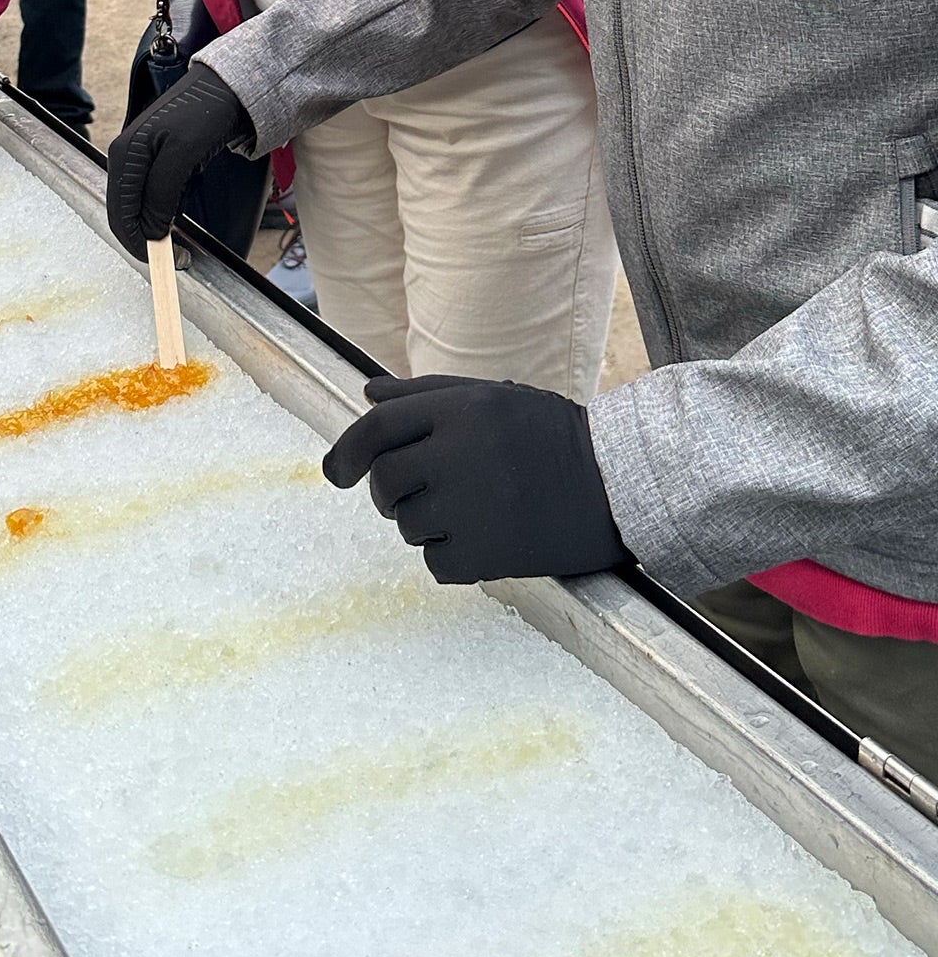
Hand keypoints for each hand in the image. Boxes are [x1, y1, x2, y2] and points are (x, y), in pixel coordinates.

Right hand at [106, 67, 254, 257]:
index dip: (139, 242)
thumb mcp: (184, 153)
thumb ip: (162, 191)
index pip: (121, 212)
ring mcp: (138, 160)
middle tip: (178, 258)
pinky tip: (175, 221)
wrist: (226, 90)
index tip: (166, 262)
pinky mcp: (153, 163)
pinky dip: (160, 215)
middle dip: (145, 239)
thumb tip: (150, 228)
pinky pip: (149, 198)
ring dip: (152, 229)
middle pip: (124, 213)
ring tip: (179, 246)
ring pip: (136, 208)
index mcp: (125, 154)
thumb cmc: (205, 114)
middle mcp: (125, 157)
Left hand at [323, 371, 625, 583]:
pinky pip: (434, 563)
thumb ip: (428, 394)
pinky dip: (449, 557)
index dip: (347, 450)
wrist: (619, 486)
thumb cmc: (551, 437)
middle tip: (417, 493)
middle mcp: (461, 455)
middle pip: (385, 481)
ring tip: (470, 511)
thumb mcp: (494, 397)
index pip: (377, 428)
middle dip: (389, 491)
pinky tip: (484, 538)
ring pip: (405, 525)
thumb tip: (367, 393)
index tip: (336, 471)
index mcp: (463, 411)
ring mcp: (471, 508)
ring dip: (423, 523)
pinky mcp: (485, 555)